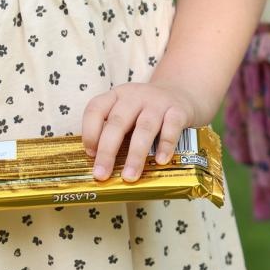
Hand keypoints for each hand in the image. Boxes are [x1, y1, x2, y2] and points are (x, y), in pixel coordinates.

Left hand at [81, 81, 196, 182]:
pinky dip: (165, 145)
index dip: (89, 131)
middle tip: (102, 174)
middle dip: (107, 151)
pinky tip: (160, 161)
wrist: (180, 93)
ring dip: (135, 155)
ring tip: (129, 176)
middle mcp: (135, 96)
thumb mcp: (126, 112)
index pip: (96, 108)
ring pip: (144, 128)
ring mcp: (158, 102)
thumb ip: (114, 131)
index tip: (90, 154)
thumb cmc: (146, 111)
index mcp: (116, 95)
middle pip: (118, 122)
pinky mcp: (179, 111)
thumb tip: (101, 165)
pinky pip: (171, 128)